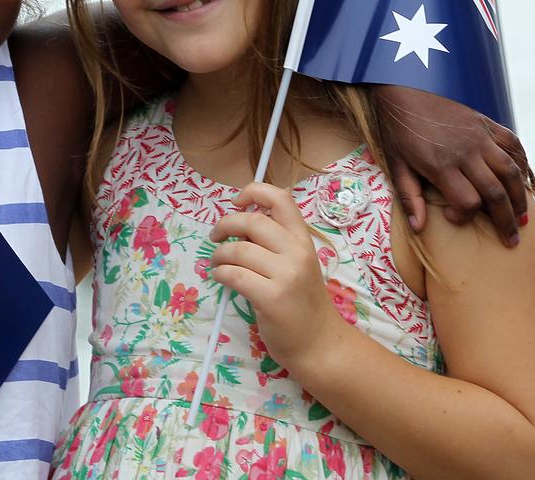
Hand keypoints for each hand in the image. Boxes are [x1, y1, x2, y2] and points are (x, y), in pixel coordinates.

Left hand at [210, 183, 341, 375]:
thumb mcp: (297, 262)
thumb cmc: (302, 302)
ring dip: (218, 254)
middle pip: (252, 220)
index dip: (253, 191)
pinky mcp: (272, 298)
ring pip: (238, 249)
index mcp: (303, 239)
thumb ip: (276, 240)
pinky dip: (219, 273)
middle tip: (215, 237)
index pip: (280, 198)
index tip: (236, 201)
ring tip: (216, 263)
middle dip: (224, 224)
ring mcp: (286, 275)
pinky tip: (219, 277)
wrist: (319, 343)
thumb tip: (241, 217)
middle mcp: (297, 252)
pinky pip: (233, 275)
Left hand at [373, 85, 529, 245]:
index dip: (464, 216)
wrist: (405, 88)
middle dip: (505, 220)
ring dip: (520, 198)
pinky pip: (513, 146)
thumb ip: (409, 196)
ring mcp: (480, 136)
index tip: (453, 217)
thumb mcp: (396, 164)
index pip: (468, 201)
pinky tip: (522, 181)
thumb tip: (419, 228)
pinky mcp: (486, 124)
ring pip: (511, 172)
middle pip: (496, 192)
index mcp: (440, 164)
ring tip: (523, 218)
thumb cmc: (398, 130)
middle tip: (511, 239)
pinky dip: (522, 164)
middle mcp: (466, 152)